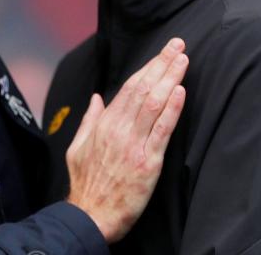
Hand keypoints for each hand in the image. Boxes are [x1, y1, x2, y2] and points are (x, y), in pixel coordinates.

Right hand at [65, 38, 187, 242]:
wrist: (90, 216)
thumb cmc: (85, 185)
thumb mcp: (77, 148)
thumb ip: (89, 121)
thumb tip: (95, 98)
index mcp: (104, 124)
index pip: (129, 87)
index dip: (148, 67)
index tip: (162, 53)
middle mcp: (119, 130)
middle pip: (144, 89)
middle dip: (162, 64)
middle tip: (179, 45)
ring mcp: (133, 145)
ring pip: (154, 103)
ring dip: (170, 78)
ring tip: (183, 60)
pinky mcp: (148, 163)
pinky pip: (162, 131)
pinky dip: (172, 109)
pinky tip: (180, 92)